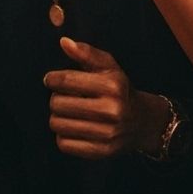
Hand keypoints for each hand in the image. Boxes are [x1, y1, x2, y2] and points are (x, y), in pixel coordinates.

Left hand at [44, 37, 169, 158]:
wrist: (142, 122)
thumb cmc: (119, 89)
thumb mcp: (108, 66)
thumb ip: (86, 53)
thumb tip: (63, 41)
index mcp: (112, 86)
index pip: (67, 81)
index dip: (52, 79)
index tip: (50, 79)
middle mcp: (111, 110)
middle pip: (58, 104)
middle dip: (55, 98)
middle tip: (62, 97)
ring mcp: (106, 134)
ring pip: (58, 124)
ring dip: (57, 117)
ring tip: (66, 112)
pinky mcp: (100, 151)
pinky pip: (64, 144)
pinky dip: (62, 135)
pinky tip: (72, 127)